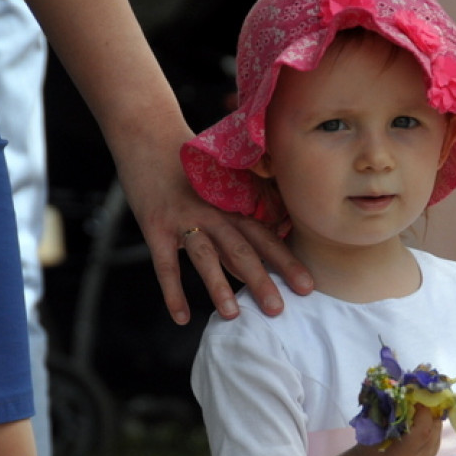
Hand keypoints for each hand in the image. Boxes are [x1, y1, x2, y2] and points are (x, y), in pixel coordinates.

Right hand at [108, 116, 313, 322]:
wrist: (147, 136)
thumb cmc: (191, 166)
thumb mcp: (224, 181)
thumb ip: (247, 207)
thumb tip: (276, 236)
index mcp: (234, 204)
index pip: (265, 236)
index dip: (286, 262)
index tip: (308, 287)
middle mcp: (213, 212)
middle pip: (241, 250)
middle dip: (261, 281)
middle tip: (278, 310)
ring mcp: (183, 219)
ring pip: (206, 257)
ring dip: (219, 287)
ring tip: (234, 316)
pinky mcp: (155, 227)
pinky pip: (165, 265)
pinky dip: (173, 292)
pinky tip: (182, 319)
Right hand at [353, 405, 442, 455]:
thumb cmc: (370, 448)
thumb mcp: (374, 431)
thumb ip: (389, 415)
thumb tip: (403, 393)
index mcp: (401, 454)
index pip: (423, 430)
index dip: (423, 411)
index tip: (414, 397)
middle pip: (433, 427)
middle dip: (428, 408)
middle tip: (418, 396)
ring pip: (438, 428)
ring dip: (430, 413)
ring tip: (419, 405)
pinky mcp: (432, 454)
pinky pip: (437, 431)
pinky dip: (431, 420)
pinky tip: (421, 416)